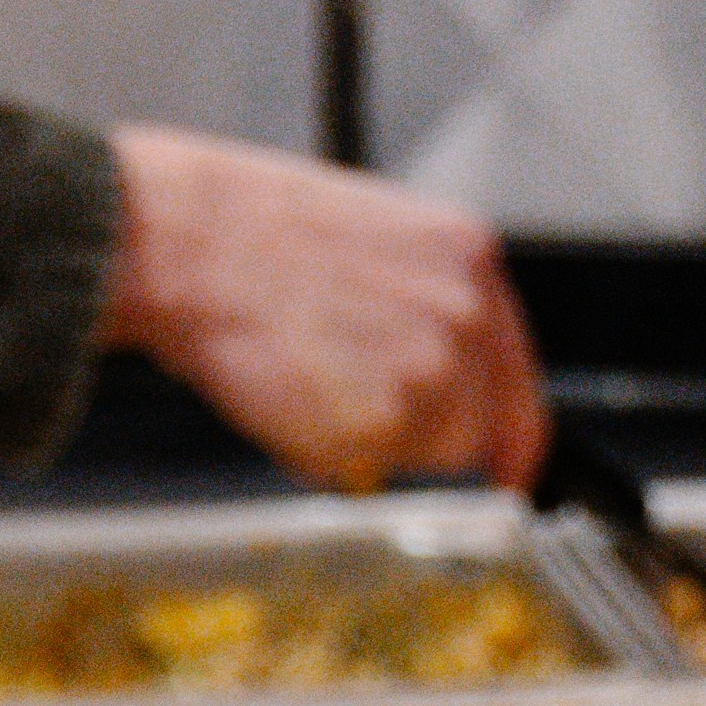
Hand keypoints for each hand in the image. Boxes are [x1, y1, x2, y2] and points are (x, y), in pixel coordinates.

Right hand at [99, 129, 546, 492]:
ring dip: (366, 442)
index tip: (502, 472)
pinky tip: (285, 395)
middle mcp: (465, 314)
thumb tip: (431, 377)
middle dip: (416, 436)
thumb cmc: (245, 233)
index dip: (508, 441)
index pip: (519, 381)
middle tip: (345, 403)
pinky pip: (364, 469)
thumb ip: (421, 306)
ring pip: (418, 453)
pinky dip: (320, 452)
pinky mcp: (382, 419)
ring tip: (305, 381)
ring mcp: (430, 369)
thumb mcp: (371, 241)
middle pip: (474, 427)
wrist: (186, 242)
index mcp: (468, 259)